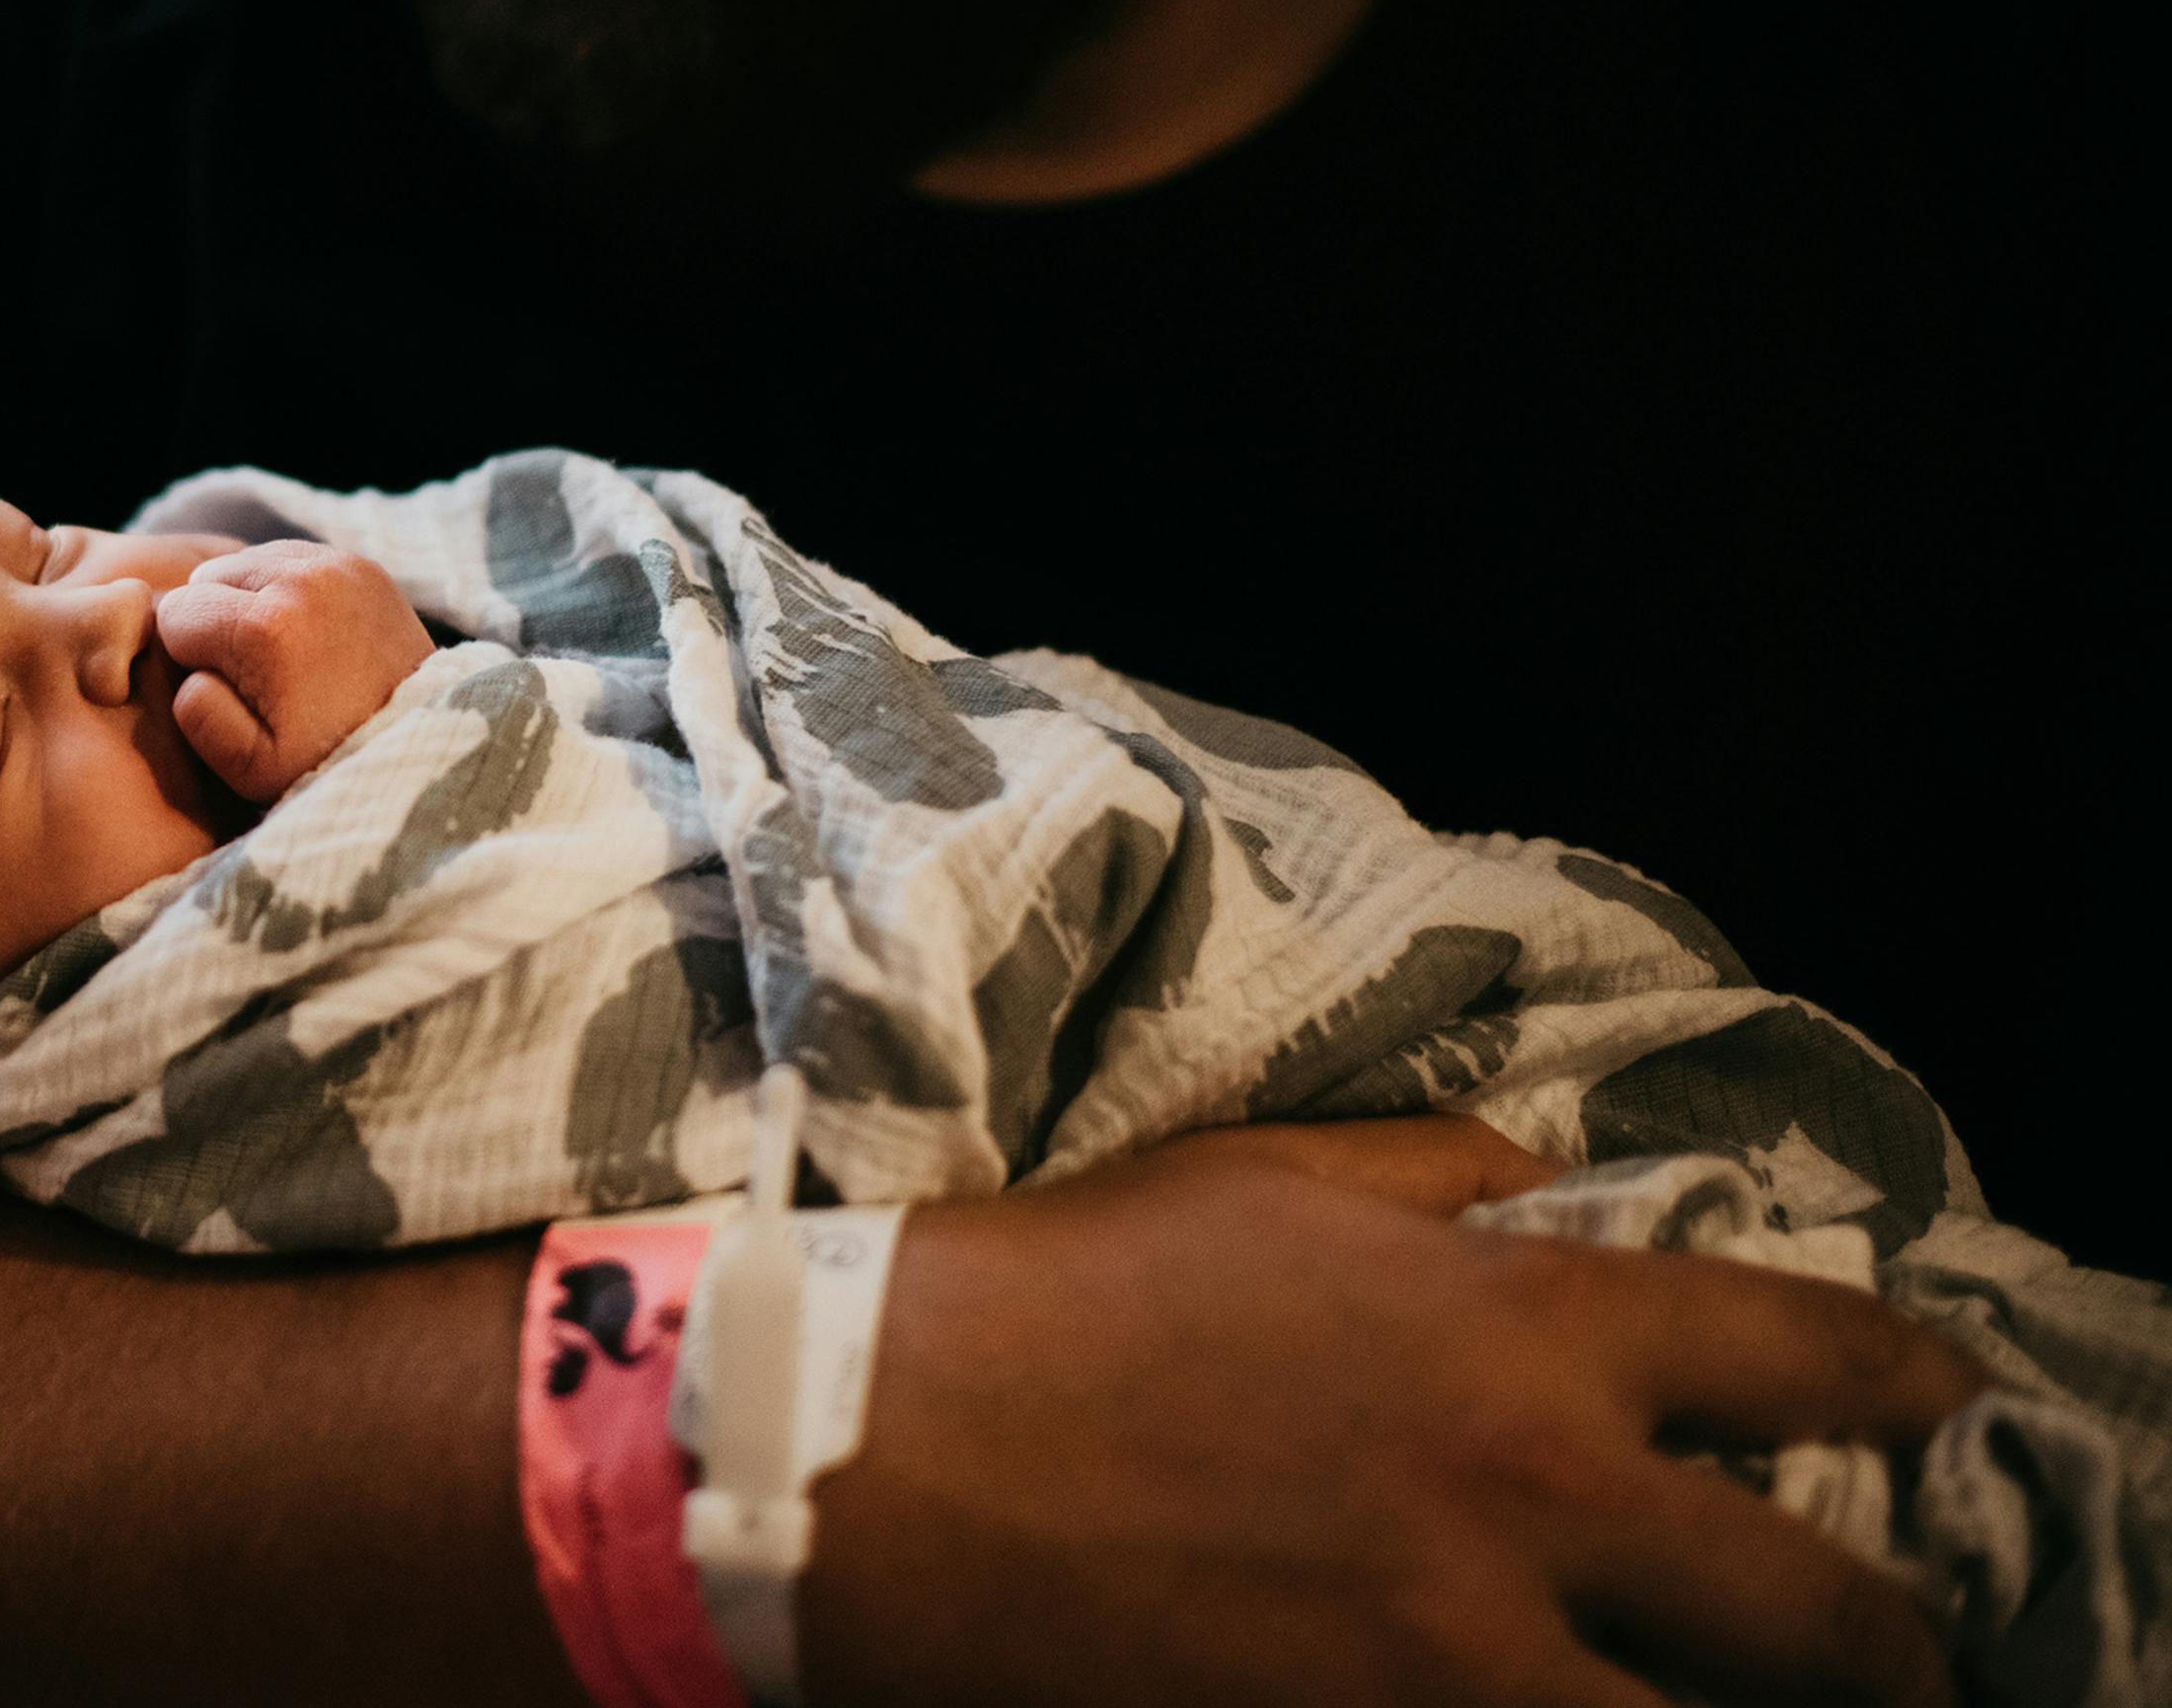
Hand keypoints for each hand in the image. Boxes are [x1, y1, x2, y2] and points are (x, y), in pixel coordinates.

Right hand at [155, 540, 439, 804]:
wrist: (417, 749)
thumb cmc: (325, 763)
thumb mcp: (247, 766)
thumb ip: (197, 714)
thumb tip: (188, 668)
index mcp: (264, 628)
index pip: (175, 612)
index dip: (186, 656)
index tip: (222, 686)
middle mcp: (299, 579)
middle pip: (207, 576)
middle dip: (213, 620)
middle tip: (248, 671)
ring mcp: (335, 563)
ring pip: (247, 560)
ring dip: (246, 598)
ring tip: (274, 651)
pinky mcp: (361, 563)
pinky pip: (290, 556)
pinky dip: (284, 586)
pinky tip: (300, 631)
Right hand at [808, 1119, 1981, 1707]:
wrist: (879, 1452)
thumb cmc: (1062, 1294)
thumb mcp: (1254, 1181)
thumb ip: (1429, 1175)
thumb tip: (1548, 1170)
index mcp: (1518, 1330)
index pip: (1798, 1356)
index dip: (1903, 1386)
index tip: (1948, 1404)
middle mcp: (1542, 1501)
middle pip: (1828, 1622)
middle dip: (1901, 1661)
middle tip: (1911, 1673)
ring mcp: (1470, 1664)